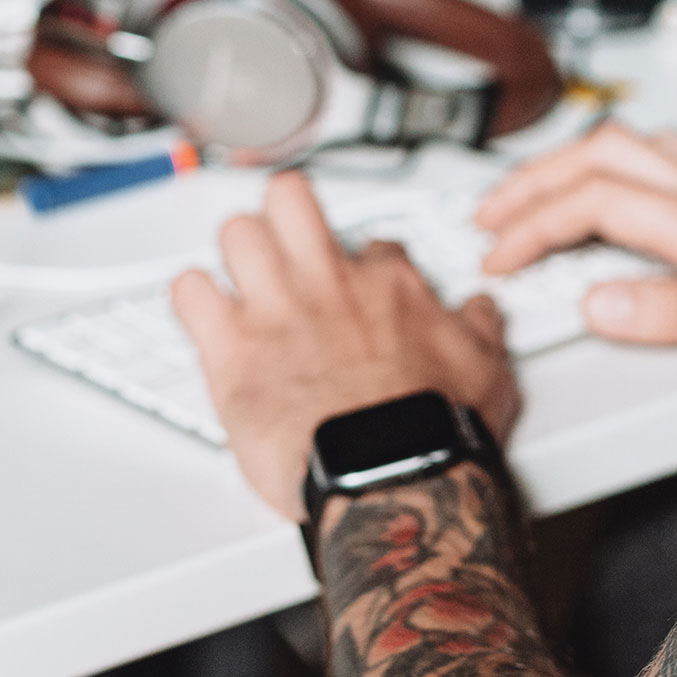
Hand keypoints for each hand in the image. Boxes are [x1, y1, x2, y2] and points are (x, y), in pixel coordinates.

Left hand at [173, 172, 522, 521]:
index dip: (367, 261)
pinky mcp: (231, 350)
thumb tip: (482, 310)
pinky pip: (188, 292)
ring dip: (237, 251)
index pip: (375, 245)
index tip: (363, 281)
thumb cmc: (430, 434)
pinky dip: (191, 298)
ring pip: (237, 232)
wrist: (386, 475)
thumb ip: (480, 329)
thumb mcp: (487, 371)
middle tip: (287, 241)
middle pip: (291, 201)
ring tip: (242, 275)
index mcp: (388, 287)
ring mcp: (276, 311)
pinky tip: (202, 312)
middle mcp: (328, 285)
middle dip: (284, 214)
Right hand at [473, 123, 676, 365]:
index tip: (495, 257)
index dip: (531, 224)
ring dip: (578, 160)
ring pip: (641, 149)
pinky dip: (634, 169)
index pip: (592, 201)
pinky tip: (645, 191)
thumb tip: (593, 303)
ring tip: (543, 187)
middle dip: (536, 176)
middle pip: (605, 155)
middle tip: (492, 210)